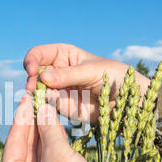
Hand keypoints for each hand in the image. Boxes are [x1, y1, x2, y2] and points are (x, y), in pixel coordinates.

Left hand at [0, 94, 135, 161]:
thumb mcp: (58, 153)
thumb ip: (48, 127)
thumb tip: (43, 106)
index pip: (12, 143)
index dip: (21, 118)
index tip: (26, 97)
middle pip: (22, 149)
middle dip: (32, 125)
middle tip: (37, 101)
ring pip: (35, 157)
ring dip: (42, 134)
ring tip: (47, 110)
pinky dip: (50, 148)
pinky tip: (56, 130)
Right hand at [23, 43, 150, 124]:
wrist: (130, 100)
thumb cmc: (115, 76)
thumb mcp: (92, 71)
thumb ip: (68, 75)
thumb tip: (43, 77)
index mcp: (64, 55)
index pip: (39, 54)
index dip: (32, 60)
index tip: (32, 70)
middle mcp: (58, 72)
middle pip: (35, 74)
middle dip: (31, 80)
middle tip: (33, 88)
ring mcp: (59, 90)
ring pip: (39, 91)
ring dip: (37, 95)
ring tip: (43, 97)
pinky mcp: (64, 107)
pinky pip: (50, 106)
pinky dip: (47, 106)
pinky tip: (50, 106)